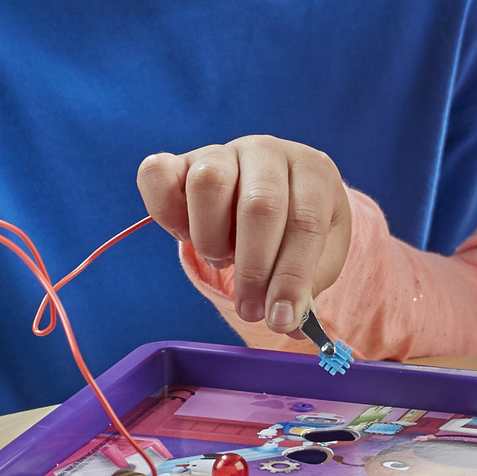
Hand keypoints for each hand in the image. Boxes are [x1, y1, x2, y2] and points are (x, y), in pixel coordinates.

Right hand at [137, 136, 351, 333]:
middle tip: (250, 308)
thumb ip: (305, 292)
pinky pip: (158, 173)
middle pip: (259, 204)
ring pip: (207, 183)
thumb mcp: (318, 258)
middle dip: (253, 269)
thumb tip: (287, 323)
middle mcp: (268, 152)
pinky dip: (165, 210)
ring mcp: (222, 151)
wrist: (272, 195)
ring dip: (211, 237)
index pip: (305, 222)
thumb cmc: (296, 229)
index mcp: (313, 171)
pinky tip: (185, 234)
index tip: (280, 318)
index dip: (291, 276)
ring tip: (222, 258)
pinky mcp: (181, 160)